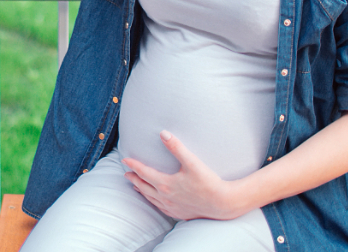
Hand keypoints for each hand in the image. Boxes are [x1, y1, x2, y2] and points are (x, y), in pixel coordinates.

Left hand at [122, 131, 250, 220]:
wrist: (222, 204)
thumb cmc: (208, 182)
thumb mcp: (192, 162)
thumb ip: (177, 147)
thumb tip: (163, 133)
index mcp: (165, 184)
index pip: (144, 172)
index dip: (133, 165)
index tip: (125, 160)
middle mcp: (165, 197)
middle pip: (144, 186)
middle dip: (134, 178)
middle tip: (126, 173)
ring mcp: (171, 207)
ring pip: (150, 198)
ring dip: (141, 190)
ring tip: (136, 185)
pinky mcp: (178, 213)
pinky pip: (159, 207)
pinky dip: (152, 201)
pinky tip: (154, 200)